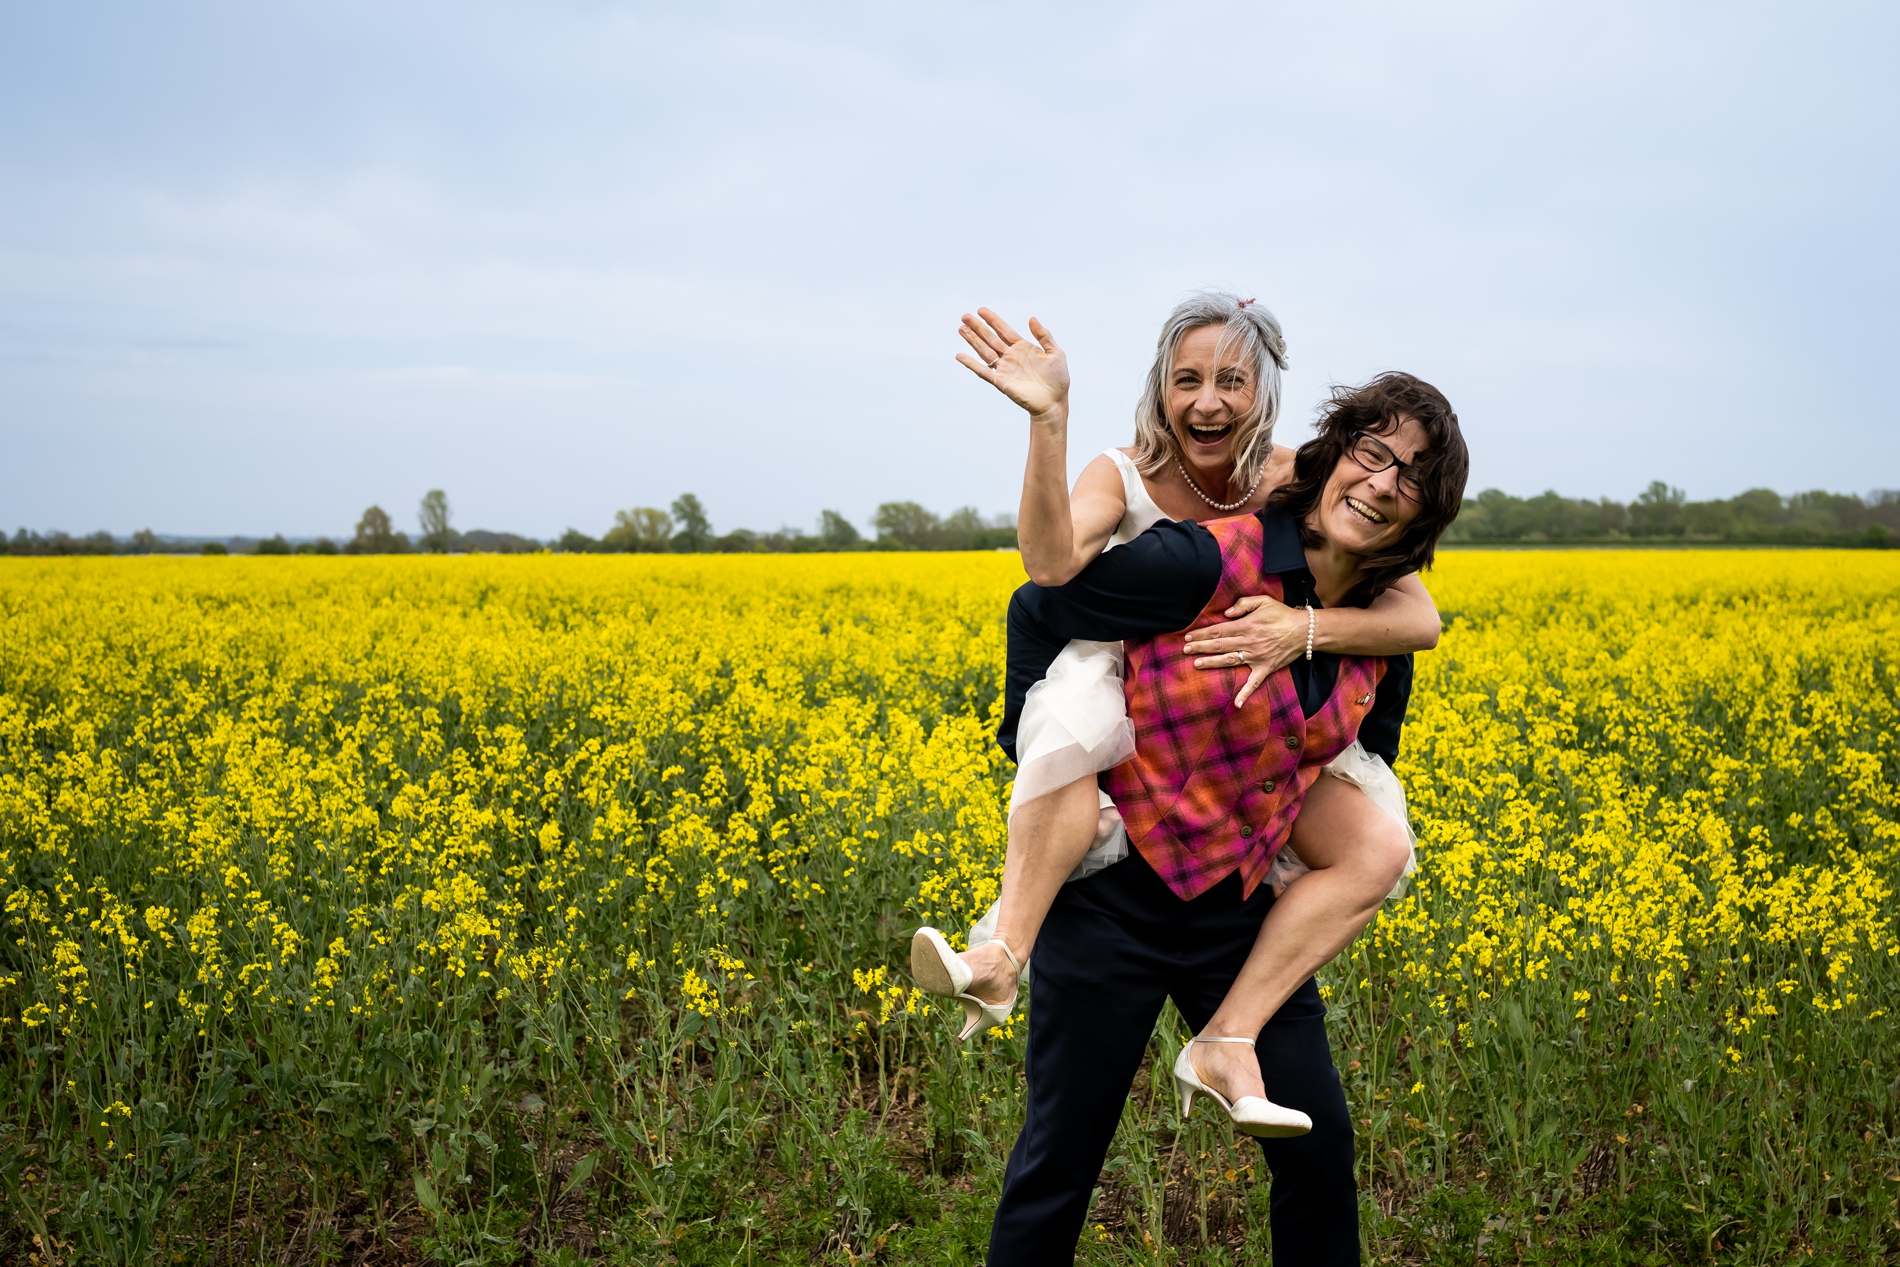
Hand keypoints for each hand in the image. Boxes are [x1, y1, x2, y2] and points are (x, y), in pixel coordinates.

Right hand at [956, 308, 1068, 418]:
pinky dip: (971, 364)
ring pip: (984, 351)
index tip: (980, 310)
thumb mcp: (1055, 352)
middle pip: (990, 339)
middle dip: (978, 327)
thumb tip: (1031, 318)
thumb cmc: (1058, 379)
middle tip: (964, 316)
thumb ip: (1044, 335)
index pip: (1004, 330)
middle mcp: (1010, 357)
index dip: (993, 320)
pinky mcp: (1001, 382)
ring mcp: (1004, 369)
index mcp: (1022, 347)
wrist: (1054, 402)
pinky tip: (960, 355)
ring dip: (972, 340)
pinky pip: (983, 371)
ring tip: (961, 329)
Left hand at [1182, 594, 1306, 706]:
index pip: (1218, 631)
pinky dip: (1245, 694)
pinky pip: (1254, 683)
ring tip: (1196, 664)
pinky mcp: (1266, 668)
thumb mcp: (1263, 601)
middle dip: (1201, 647)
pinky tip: (1236, 705)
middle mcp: (1249, 642)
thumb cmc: (1282, 614)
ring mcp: (1256, 657)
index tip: (1189, 636)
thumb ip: (1242, 604)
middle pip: (1219, 645)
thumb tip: (1226, 614)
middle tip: (1185, 650)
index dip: (1202, 634)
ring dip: (1212, 663)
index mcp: (1246, 626)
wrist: (1305, 631)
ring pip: (1229, 661)